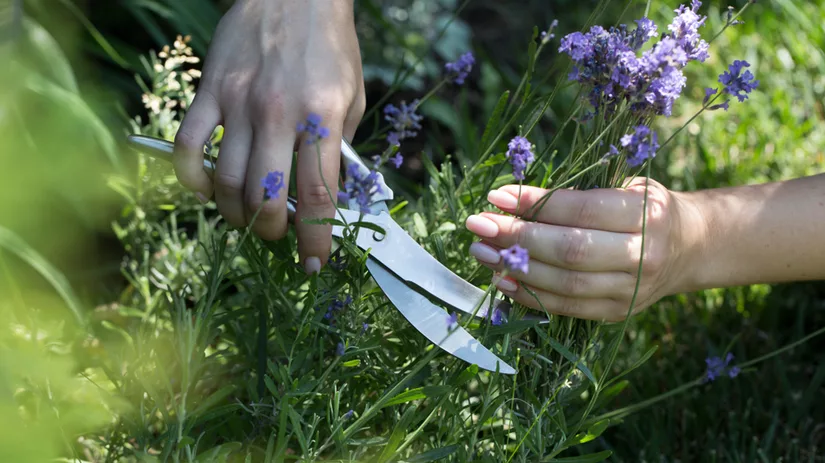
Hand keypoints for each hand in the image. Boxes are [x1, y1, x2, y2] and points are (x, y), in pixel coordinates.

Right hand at [174, 0, 364, 272]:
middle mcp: (280, 113)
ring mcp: (240, 102)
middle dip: (273, 230)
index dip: (316, 238)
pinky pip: (189, 145)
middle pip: (267, 196)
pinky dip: (191, 178)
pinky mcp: (210, 90)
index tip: (314, 263)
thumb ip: (340, 146)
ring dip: (236, 212)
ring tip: (247, 216)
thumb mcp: (354, 95)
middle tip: (277, 232)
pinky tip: (205, 189)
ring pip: (227, 180)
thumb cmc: (330, 46)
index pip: (318, 195)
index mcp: (323, 116)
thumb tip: (328, 193)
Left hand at [465, 178, 703, 321]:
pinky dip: (529, 295)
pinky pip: (566, 307)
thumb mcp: (624, 186)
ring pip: (565, 284)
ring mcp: (631, 289)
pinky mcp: (617, 313)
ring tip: (481, 252)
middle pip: (570, 250)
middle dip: (517, 237)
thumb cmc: (644, 208)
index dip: (536, 204)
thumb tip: (510, 201)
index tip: (497, 196)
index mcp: (646, 213)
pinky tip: (501, 278)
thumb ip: (577, 194)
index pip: (582, 209)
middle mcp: (643, 254)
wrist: (690, 248)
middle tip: (478, 225)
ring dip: (516, 268)